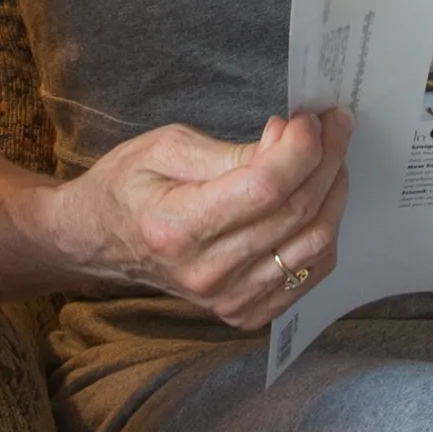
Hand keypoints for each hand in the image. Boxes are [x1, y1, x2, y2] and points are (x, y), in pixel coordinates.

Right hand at [45, 110, 352, 330]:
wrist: (99, 242)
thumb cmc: (127, 186)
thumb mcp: (166, 147)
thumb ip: (231, 151)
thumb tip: (286, 142)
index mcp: (177, 227)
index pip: (265, 189)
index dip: (300, 149)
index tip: (312, 119)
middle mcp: (206, 272)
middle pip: (296, 213)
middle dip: (327, 159)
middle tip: (333, 125)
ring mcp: (227, 300)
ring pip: (314, 245)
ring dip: (333, 193)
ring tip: (326, 158)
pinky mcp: (244, 312)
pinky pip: (310, 274)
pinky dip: (324, 231)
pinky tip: (315, 198)